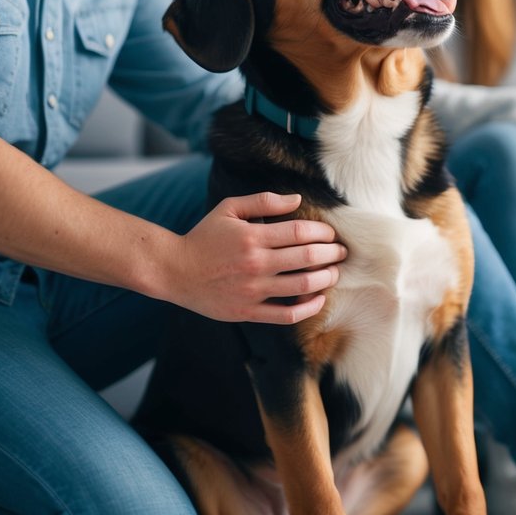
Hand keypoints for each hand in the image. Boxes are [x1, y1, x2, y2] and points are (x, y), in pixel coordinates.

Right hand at [162, 192, 344, 323]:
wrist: (174, 270)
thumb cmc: (205, 236)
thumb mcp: (230, 208)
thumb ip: (264, 201)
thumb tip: (298, 199)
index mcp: (253, 236)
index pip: (302, 233)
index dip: (324, 233)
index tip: (332, 235)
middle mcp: (256, 263)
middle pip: (308, 257)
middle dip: (332, 254)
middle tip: (342, 252)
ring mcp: (253, 290)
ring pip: (302, 285)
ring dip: (326, 278)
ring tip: (334, 272)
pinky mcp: (248, 311)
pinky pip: (286, 315)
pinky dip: (308, 308)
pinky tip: (319, 299)